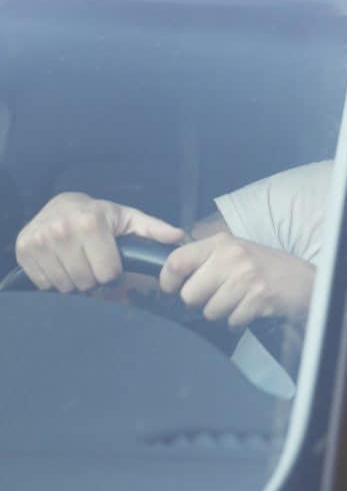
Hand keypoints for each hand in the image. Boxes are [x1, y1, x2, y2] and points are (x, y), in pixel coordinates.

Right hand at [15, 192, 185, 292]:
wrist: (61, 205)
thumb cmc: (100, 215)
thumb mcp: (128, 219)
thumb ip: (154, 230)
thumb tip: (179, 237)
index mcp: (91, 222)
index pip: (108, 273)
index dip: (114, 273)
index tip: (112, 263)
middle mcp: (62, 230)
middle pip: (86, 282)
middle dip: (95, 278)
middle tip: (94, 263)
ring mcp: (39, 240)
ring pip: (65, 286)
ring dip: (75, 281)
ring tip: (79, 263)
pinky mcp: (23, 250)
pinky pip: (44, 284)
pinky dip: (55, 280)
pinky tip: (61, 264)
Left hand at [158, 233, 314, 328]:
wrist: (306, 281)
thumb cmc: (267, 269)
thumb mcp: (236, 253)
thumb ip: (206, 260)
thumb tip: (171, 281)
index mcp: (222, 242)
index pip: (176, 260)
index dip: (168, 281)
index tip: (173, 289)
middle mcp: (232, 256)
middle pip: (189, 294)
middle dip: (201, 303)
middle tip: (219, 297)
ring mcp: (247, 276)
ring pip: (210, 311)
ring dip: (223, 313)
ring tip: (240, 301)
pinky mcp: (259, 297)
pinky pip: (231, 321)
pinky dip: (239, 321)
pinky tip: (251, 309)